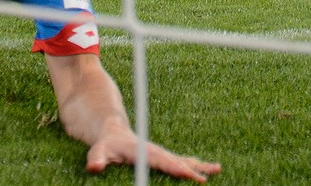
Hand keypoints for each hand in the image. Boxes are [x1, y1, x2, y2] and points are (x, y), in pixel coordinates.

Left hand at [85, 128, 221, 182]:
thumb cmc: (106, 143)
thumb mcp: (98, 149)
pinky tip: (208, 170)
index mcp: (144, 150)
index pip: (161, 161)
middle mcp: (156, 151)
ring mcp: (161, 154)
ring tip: (217, 169)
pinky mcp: (162, 157)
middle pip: (177, 161)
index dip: (174, 168)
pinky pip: (180, 162)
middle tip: (205, 179)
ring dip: (199, 165)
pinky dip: (194, 165)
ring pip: (183, 160)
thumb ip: (97, 157)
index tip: (187, 174)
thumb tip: (94, 167)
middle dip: (191, 170)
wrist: (112, 131)